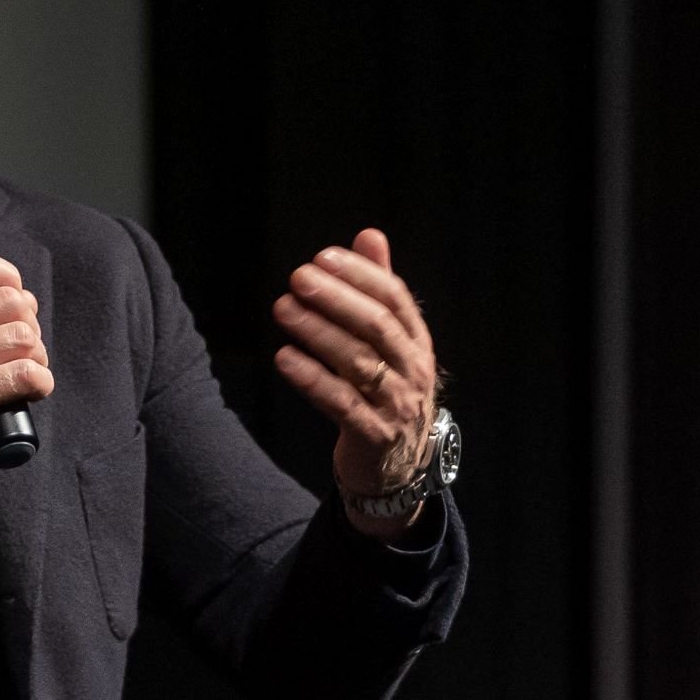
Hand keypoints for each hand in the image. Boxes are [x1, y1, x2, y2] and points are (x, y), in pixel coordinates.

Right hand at [0, 245, 52, 516]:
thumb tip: (6, 300)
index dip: (6, 276)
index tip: (11, 302)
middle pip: (11, 302)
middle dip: (29, 324)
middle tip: (21, 349)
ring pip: (24, 337)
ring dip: (36, 357)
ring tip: (23, 372)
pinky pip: (26, 375)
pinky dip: (39, 384)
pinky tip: (27, 393)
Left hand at [271, 228, 439, 535]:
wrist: (396, 464)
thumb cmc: (386, 389)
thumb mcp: (389, 340)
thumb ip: (379, 288)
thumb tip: (369, 234)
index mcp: (416, 340)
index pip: (394, 298)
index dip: (360, 274)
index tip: (323, 257)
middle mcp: (413, 369)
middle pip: (376, 326)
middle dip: (336, 298)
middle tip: (298, 277)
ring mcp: (396, 404)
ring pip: (358, 362)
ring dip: (318, 332)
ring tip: (282, 308)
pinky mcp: (373, 434)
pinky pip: (341, 403)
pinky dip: (312, 379)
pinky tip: (284, 358)